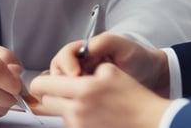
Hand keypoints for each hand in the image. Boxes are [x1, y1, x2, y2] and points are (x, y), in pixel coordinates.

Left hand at [29, 62, 171, 127]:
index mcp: (82, 89)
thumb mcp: (109, 70)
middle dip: (51, 96)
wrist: (151, 121)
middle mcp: (77, 111)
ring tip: (87, 104)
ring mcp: (80, 126)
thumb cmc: (133, 96)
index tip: (43, 82)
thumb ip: (84, 69)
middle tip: (65, 91)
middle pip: (46, 103)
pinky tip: (93, 114)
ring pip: (59, 116)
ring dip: (66, 108)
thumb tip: (67, 74)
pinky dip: (77, 119)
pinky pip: (71, 126)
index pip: (42, 85)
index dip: (39, 82)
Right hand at [48, 32, 169, 95]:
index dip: (66, 65)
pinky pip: (73, 100)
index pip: (63, 57)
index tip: (76, 74)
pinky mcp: (87, 96)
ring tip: (86, 97)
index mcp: (84, 51)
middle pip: (57, 74)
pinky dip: (76, 103)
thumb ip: (102, 43)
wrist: (152, 74)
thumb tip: (84, 49)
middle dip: (63, 82)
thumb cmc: (136, 57)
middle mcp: (79, 66)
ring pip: (62, 89)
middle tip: (79, 89)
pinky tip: (89, 104)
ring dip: (69, 93)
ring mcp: (83, 81)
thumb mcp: (120, 44)